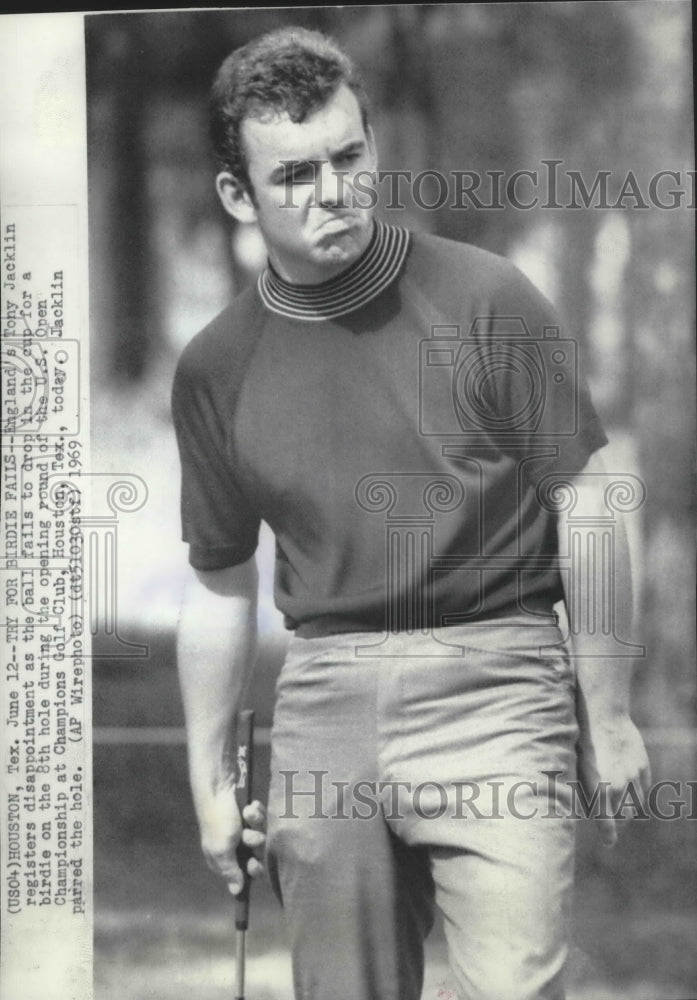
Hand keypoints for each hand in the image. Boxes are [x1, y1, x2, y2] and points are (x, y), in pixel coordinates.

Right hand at [198, 782, 265, 894]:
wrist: (220, 787)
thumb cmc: (218, 821)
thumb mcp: (221, 849)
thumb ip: (230, 871)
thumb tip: (236, 891)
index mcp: (224, 859)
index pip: (244, 876)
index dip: (253, 871)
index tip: (253, 863)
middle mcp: (235, 847)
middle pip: (257, 855)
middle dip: (255, 844)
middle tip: (250, 836)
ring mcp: (244, 830)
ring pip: (261, 836)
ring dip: (255, 825)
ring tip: (247, 814)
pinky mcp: (251, 816)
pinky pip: (262, 820)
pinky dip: (257, 813)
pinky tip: (250, 806)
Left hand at [576, 714, 650, 847]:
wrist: (603, 715)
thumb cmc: (583, 741)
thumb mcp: (577, 768)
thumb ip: (585, 790)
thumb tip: (586, 809)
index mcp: (598, 788)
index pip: (607, 822)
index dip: (608, 835)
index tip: (608, 842)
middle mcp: (618, 785)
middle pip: (625, 816)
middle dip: (619, 821)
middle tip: (613, 820)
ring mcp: (633, 776)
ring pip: (637, 803)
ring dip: (629, 807)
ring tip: (621, 803)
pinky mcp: (643, 765)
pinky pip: (644, 787)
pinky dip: (638, 791)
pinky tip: (630, 786)